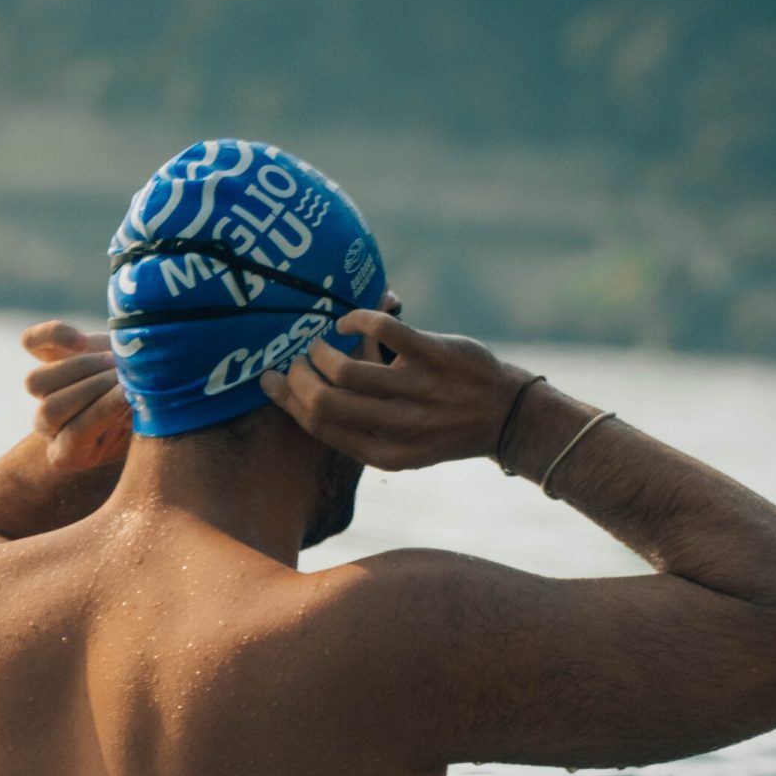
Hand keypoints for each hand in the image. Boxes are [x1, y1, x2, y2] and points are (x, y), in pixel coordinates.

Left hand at [22, 321, 132, 472]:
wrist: (140, 385)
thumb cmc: (147, 415)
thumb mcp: (146, 425)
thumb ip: (138, 417)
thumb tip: (136, 395)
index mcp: (69, 454)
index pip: (74, 435)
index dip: (101, 413)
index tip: (129, 395)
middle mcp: (48, 425)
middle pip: (50, 410)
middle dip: (91, 390)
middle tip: (123, 376)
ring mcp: (42, 391)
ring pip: (36, 382)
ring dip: (78, 368)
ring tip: (113, 359)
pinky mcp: (43, 355)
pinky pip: (31, 342)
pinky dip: (54, 337)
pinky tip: (81, 341)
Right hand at [259, 310, 531, 470]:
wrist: (505, 415)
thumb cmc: (443, 426)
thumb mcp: (403, 444)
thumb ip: (360, 425)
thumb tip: (302, 390)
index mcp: (386, 454)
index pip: (321, 427)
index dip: (288, 402)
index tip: (270, 379)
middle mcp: (401, 428)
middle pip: (326, 403)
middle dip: (300, 377)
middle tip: (298, 360)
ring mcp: (420, 393)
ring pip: (348, 372)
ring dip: (324, 351)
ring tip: (323, 342)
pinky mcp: (436, 357)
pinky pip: (384, 332)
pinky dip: (357, 321)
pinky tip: (351, 322)